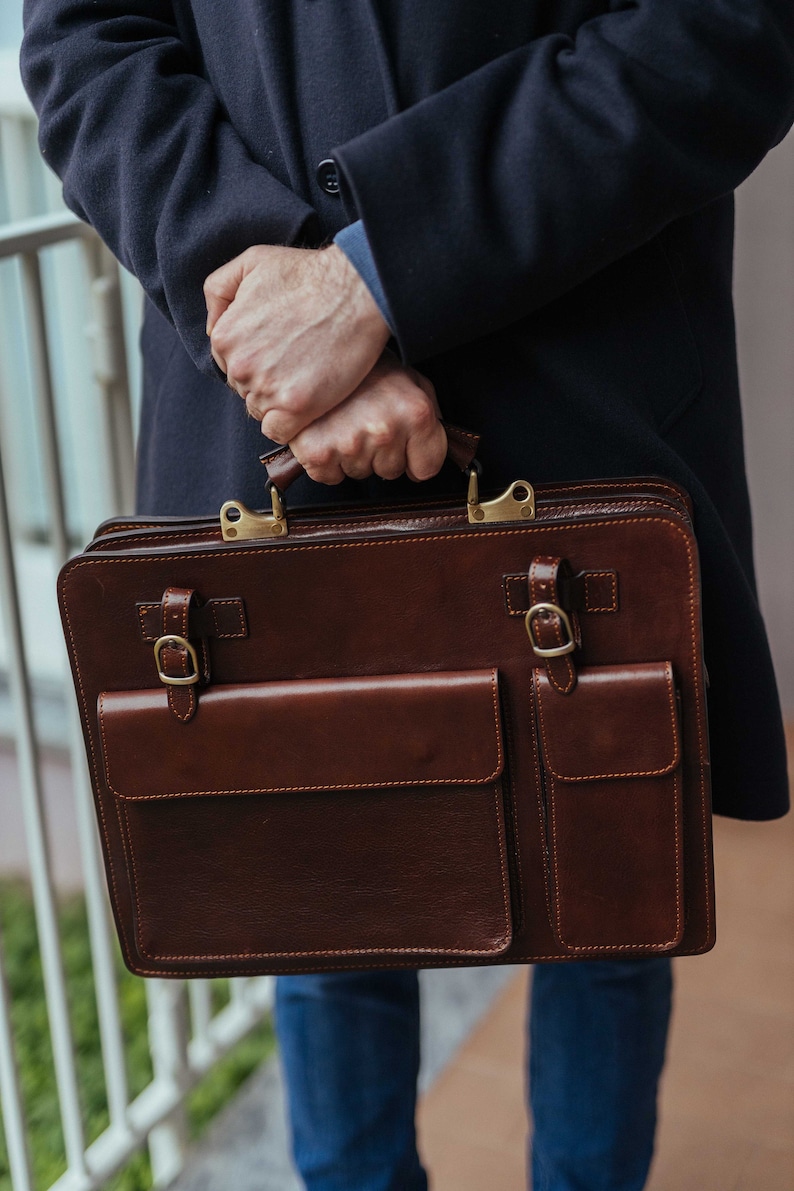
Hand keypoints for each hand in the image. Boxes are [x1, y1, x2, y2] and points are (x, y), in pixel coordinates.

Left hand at [205, 244, 390, 441]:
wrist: (356, 290)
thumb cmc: (309, 274)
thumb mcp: (251, 261)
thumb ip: (219, 291)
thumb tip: (212, 326)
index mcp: (224, 337)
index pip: (229, 365)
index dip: (256, 361)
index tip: (279, 352)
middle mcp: (240, 366)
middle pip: (245, 390)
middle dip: (267, 381)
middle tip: (298, 362)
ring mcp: (267, 389)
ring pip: (262, 411)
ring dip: (281, 401)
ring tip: (308, 377)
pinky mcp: (296, 407)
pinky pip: (279, 432)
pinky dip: (290, 425)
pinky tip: (307, 405)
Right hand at [288, 351, 447, 482]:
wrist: (318, 345)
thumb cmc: (366, 363)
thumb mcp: (410, 380)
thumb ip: (428, 415)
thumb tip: (432, 448)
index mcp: (415, 413)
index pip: (426, 468)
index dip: (416, 458)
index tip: (406, 448)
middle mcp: (385, 430)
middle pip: (392, 471)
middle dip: (382, 453)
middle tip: (367, 421)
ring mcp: (351, 443)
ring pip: (360, 474)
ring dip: (354, 455)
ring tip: (346, 422)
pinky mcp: (318, 452)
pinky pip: (329, 477)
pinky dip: (326, 462)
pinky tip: (327, 433)